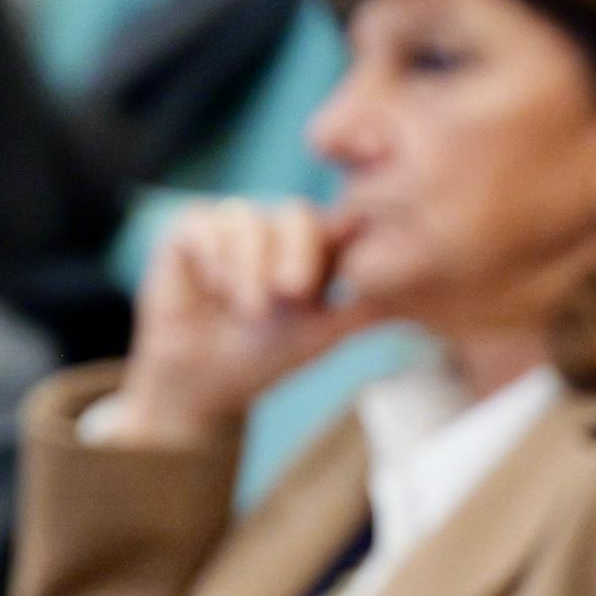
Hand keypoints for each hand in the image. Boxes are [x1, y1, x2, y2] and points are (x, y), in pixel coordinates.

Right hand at [87, 199, 369, 451]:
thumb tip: (404, 293)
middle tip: (292, 291)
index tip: (343, 268)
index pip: (337, 225)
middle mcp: (277, 228)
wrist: (208, 380)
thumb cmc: (269, 356)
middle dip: (297, 253)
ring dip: (249, 266)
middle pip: (296, 214)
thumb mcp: (322, 337)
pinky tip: (217, 288)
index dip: (343, 238)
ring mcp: (234, 225)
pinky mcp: (191, 228)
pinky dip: (213, 256)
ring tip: (248, 310)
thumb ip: (359, 310)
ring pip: (247, 219)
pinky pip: (204, 224)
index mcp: (316, 248)